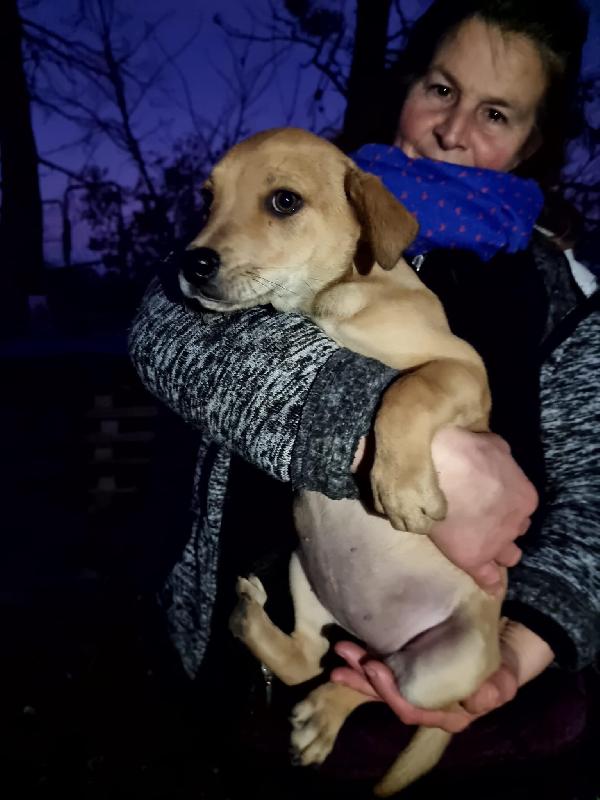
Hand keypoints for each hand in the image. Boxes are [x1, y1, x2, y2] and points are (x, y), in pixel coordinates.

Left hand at [331, 620, 553, 732]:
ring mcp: (413, 688)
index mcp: (448, 714)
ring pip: (381, 686)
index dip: (390, 691)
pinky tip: (344, 654)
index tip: (375, 666)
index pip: (413, 708)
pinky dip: (362, 664)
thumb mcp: (506, 676)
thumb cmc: (502, 662)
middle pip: (389, 697)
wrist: (501, 646)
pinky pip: (382, 671)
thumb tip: (481, 699)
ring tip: (339, 651)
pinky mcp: (406, 670)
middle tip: (346, 653)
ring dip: (357, 670)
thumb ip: (498, 687)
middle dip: (364, 679)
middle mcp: (426, 706)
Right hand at [354, 428, 537, 590]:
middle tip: (482, 519)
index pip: (521, 507)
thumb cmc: (461, 450)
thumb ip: (500, 457)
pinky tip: (490, 587)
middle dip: (503, 526)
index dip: (505, 505)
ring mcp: (496, 543)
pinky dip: (489, 582)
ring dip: (498, 551)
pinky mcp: (472, 557)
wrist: (433, 468)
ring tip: (481, 545)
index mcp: (524, 496)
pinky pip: (487, 578)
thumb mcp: (491, 443)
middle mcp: (516, 523)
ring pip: (508, 555)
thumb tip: (496, 460)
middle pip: (516, 530)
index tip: (490, 500)